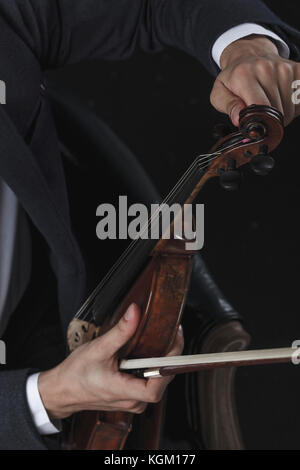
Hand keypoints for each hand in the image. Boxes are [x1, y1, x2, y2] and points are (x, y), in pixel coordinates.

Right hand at [38, 303, 183, 418]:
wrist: (63, 390)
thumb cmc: (76, 374)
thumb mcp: (98, 349)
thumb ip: (120, 331)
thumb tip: (135, 312)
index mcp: (123, 392)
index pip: (157, 386)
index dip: (169, 365)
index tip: (173, 342)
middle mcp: (131, 402)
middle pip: (162, 380)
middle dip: (169, 356)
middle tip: (171, 333)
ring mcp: (132, 402)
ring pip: (157, 381)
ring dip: (161, 361)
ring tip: (163, 339)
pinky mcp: (130, 398)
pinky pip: (149, 382)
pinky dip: (152, 366)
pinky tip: (149, 352)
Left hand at [210, 35, 299, 126]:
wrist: (249, 55)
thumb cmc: (234, 78)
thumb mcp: (220, 93)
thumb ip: (228, 106)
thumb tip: (238, 119)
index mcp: (244, 75)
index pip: (260, 107)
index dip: (260, 122)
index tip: (256, 126)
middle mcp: (266, 68)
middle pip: (277, 111)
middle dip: (270, 121)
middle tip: (261, 116)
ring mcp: (284, 68)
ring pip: (291, 108)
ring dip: (283, 114)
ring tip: (270, 106)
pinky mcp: (297, 69)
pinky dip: (294, 105)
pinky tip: (283, 100)